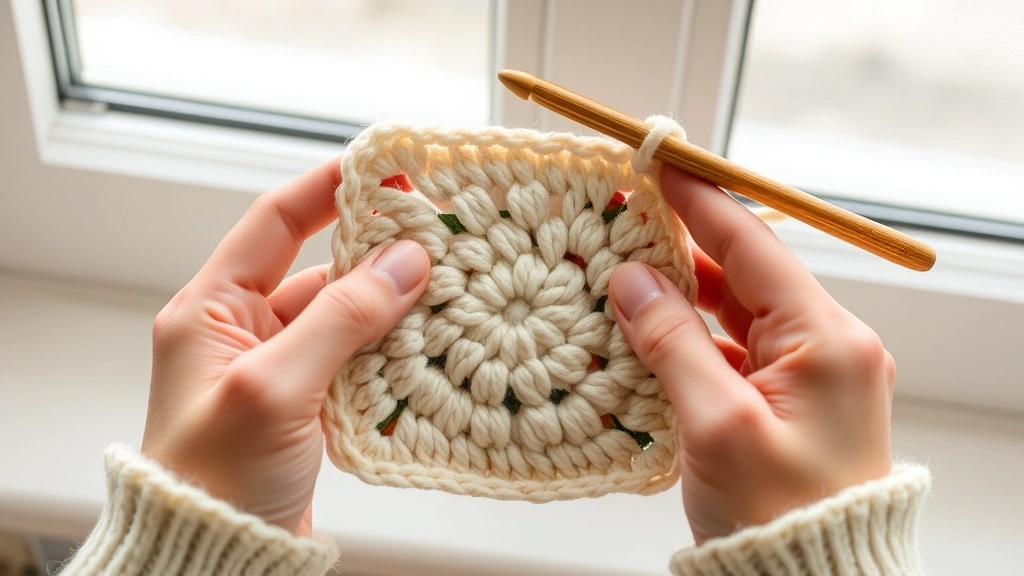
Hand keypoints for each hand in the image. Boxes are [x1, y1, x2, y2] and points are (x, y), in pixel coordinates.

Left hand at [141, 158, 429, 534]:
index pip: (275, 221)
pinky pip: (355, 358)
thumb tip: (405, 262)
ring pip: (346, 316)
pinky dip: (391, 350)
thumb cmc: (214, 480)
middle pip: (320, 268)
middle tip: (438, 235)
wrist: (212, 560)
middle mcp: (243, 330)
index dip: (328, 187)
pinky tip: (429, 344)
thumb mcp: (276, 387)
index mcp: (211, 309)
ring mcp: (278, 368)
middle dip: (378, 253)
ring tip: (448, 291)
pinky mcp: (307, 403)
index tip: (382, 165)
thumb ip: (340, 318)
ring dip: (391, 307)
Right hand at [608, 165, 892, 543]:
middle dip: (684, 244)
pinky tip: (649, 332)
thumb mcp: (718, 425)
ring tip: (624, 269)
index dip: (701, 200)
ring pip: (737, 311)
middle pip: (745, 272)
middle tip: (627, 214)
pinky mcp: (788, 401)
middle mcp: (827, 346)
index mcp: (827, 340)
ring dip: (683, 293)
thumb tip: (631, 282)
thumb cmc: (780, 520)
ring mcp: (810, 374)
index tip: (661, 161)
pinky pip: (736, 349)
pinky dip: (693, 336)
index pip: (753, 245)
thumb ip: (673, 343)